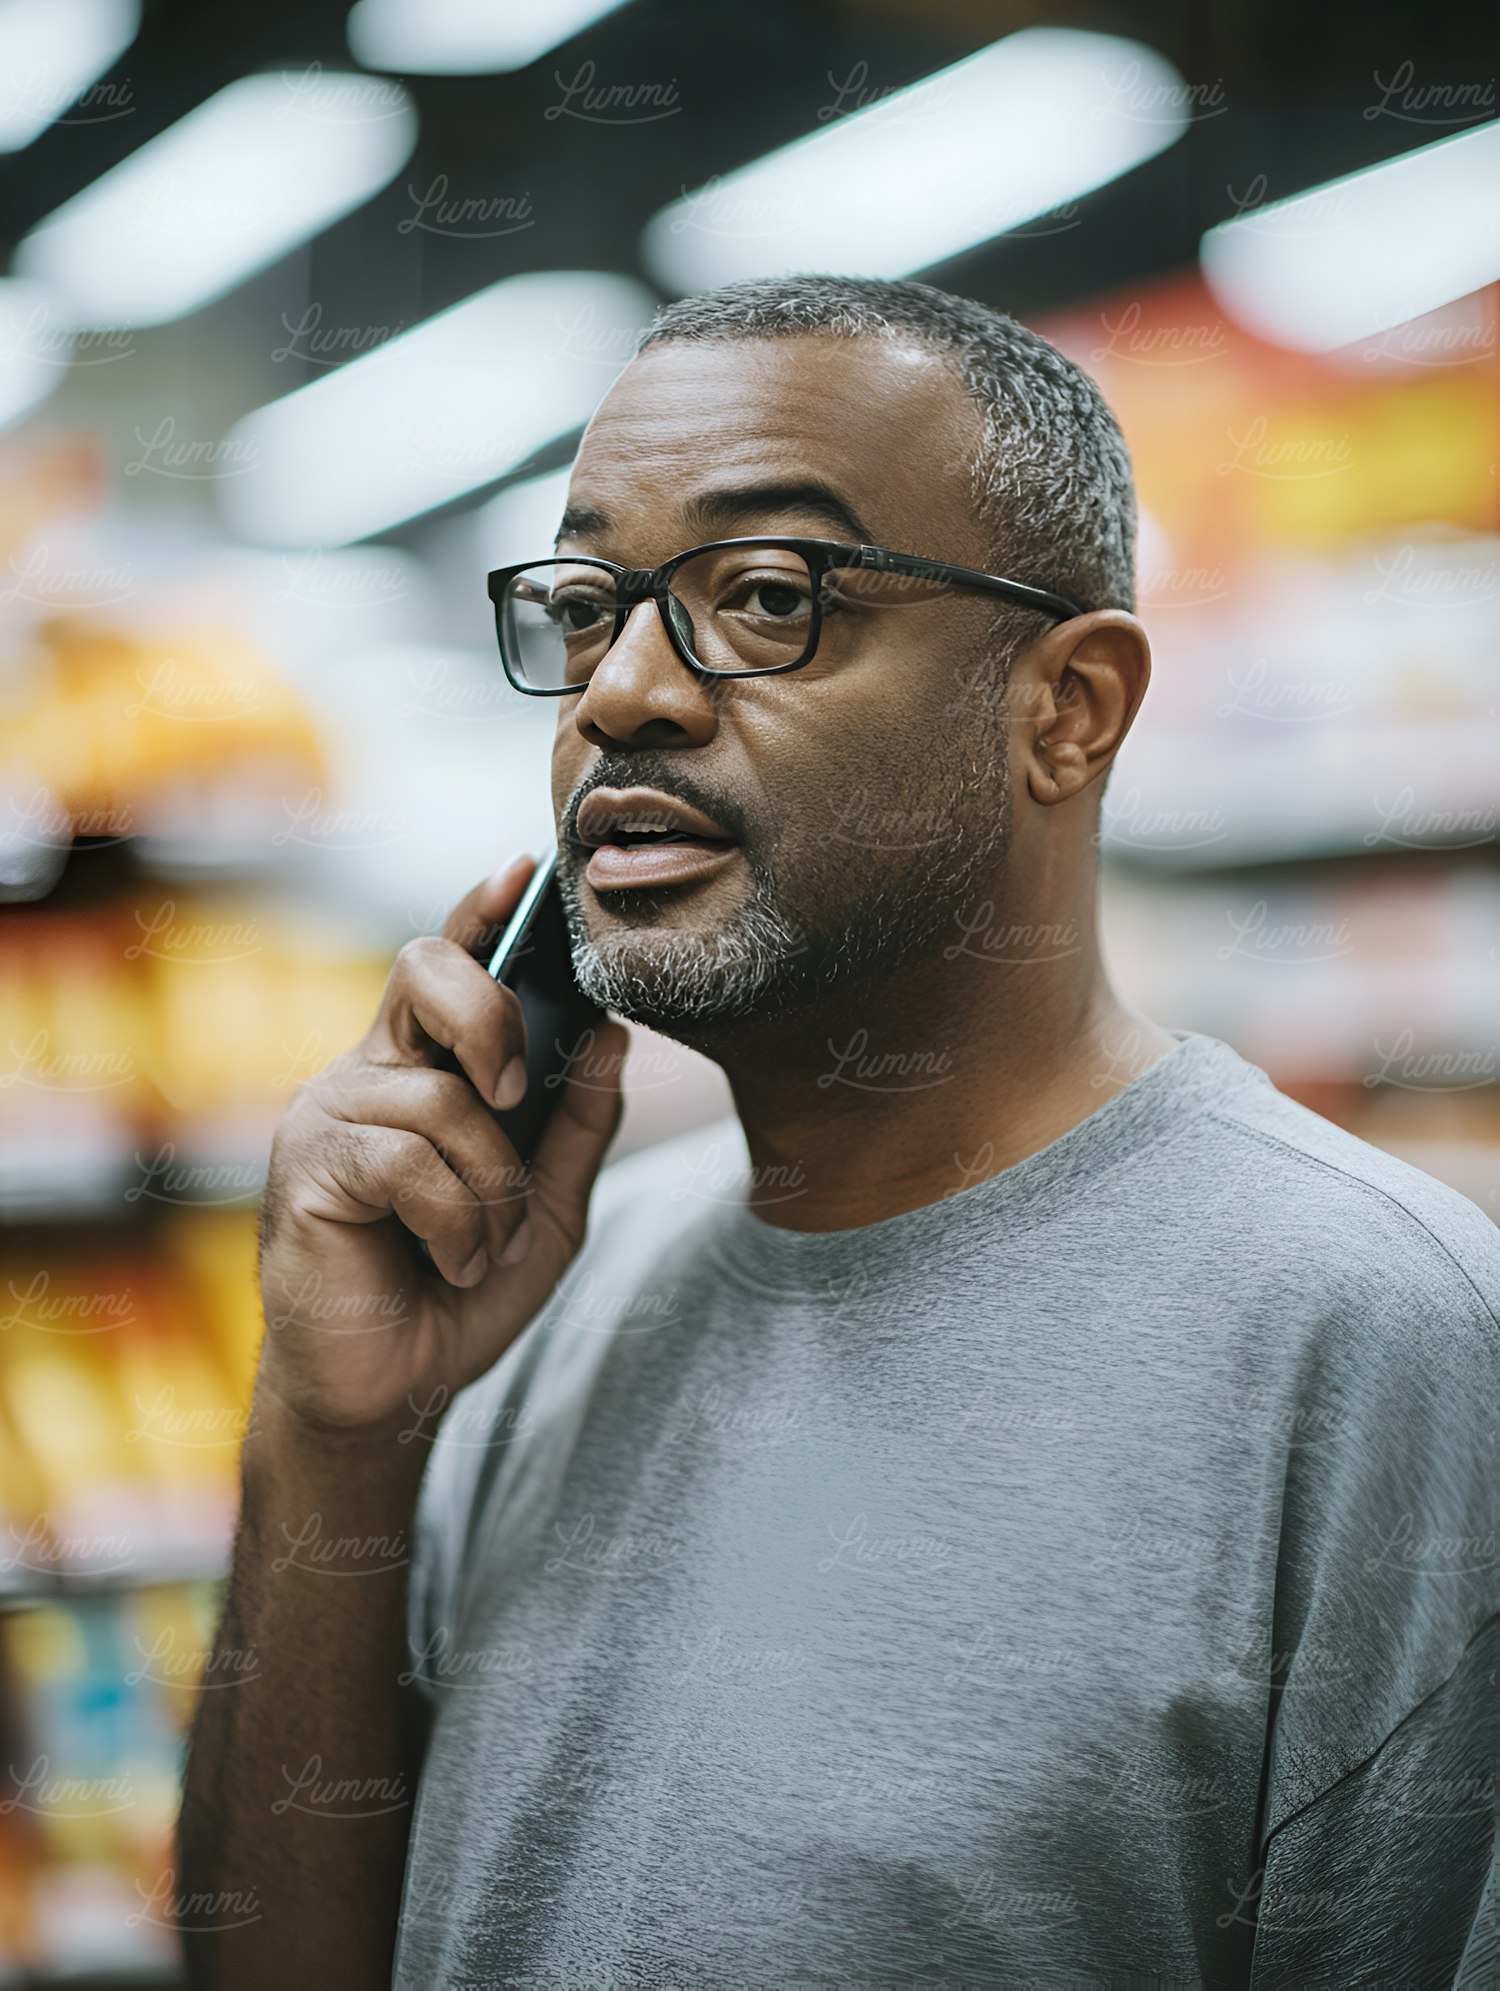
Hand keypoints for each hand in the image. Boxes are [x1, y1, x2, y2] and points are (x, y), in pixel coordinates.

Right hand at [252, 856, 627, 1436]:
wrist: (389, 1391)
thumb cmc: (458, 1292)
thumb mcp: (548, 1210)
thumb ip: (579, 1127)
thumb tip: (614, 1034)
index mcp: (425, 1069)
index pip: (448, 962)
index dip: (480, 911)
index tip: (526, 871)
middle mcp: (370, 1072)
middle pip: (424, 969)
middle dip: (493, 1017)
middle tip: (516, 1095)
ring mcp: (330, 1113)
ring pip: (442, 1097)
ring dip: (491, 1190)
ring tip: (478, 1250)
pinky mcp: (307, 1166)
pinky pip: (410, 1162)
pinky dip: (457, 1224)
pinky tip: (447, 1264)